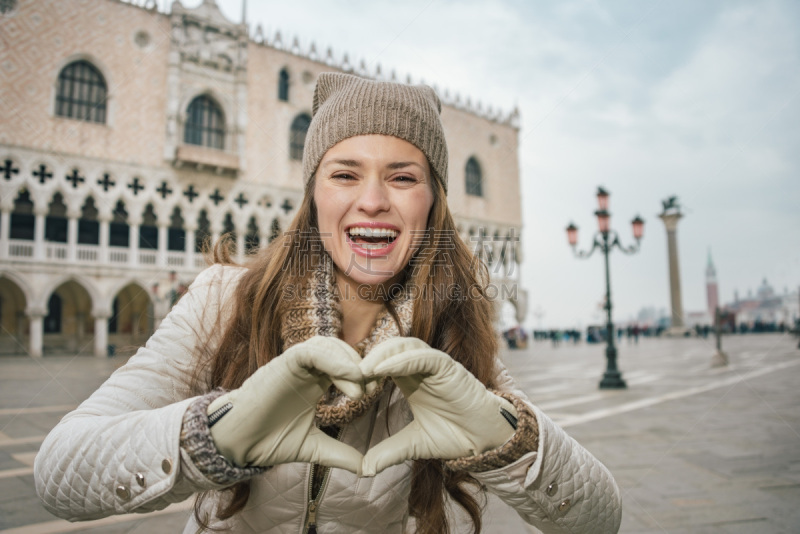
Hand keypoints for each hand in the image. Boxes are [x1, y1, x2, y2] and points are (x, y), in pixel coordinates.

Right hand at [207, 336, 364, 473]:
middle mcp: (307, 369)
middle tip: (372, 387)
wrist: (238, 444)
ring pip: (328, 346)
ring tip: (359, 388)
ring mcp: (295, 365)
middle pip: (341, 351)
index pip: (346, 366)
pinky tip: (347, 376)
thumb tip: (365, 469)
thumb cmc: (269, 440)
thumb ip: (339, 453)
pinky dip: (332, 359)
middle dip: (360, 366)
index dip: (363, 374)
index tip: (375, 391)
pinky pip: (311, 351)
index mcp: (316, 382)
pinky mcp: (283, 363)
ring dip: (348, 362)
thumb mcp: (313, 447)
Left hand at [359, 337, 517, 476]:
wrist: (485, 440)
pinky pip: (423, 356)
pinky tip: (383, 370)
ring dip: (382, 355)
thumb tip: (364, 470)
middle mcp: (421, 367)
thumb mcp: (414, 445)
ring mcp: (435, 365)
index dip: (365, 371)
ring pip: (405, 346)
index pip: (382, 363)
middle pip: (389, 349)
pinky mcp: (448, 367)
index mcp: (410, 379)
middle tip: (350, 377)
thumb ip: (390, 452)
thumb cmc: (454, 436)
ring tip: (364, 370)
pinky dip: (402, 360)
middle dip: (369, 359)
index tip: (349, 389)